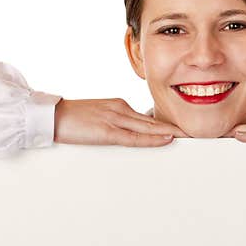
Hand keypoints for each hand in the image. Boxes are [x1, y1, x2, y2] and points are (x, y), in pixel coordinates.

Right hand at [54, 98, 186, 146]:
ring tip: (189, 137)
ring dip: (170, 133)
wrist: (51, 115)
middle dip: (175, 128)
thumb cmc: (71, 119)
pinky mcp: (107, 131)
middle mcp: (120, 109)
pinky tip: (166, 140)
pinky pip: (135, 137)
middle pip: (153, 121)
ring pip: (148, 128)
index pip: (147, 117)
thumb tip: (128, 135)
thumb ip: (113, 124)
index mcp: (118, 105)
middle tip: (194, 133)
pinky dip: (153, 139)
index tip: (182, 129)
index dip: (166, 124)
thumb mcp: (96, 118)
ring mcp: (114, 118)